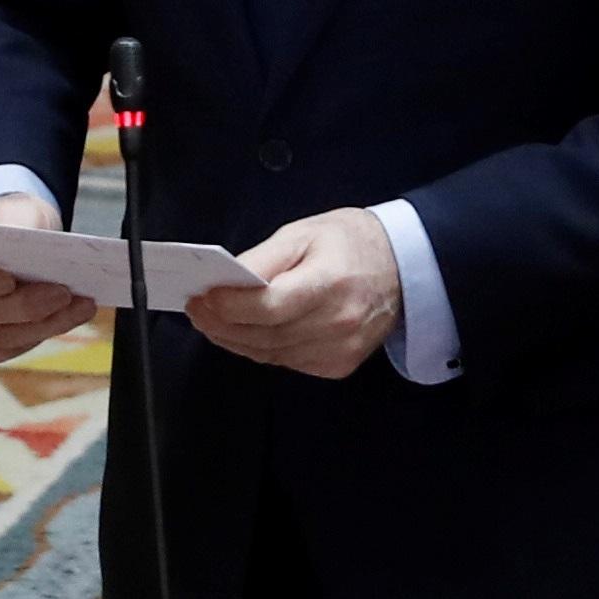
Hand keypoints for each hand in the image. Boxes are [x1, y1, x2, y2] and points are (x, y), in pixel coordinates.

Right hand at [0, 193, 97, 363]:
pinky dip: (45, 332)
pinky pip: (11, 348)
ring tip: (80, 304)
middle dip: (24, 305)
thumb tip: (27, 247)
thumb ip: (14, 225)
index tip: (9, 280)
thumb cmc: (10, 219)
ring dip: (44, 323)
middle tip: (63, 292)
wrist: (16, 236)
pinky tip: (73, 315)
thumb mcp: (13, 209)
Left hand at [186, 207, 401, 379]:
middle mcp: (338, 323)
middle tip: (196, 309)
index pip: (269, 306)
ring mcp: (340, 350)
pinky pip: (286, 362)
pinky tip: (243, 333)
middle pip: (264, 335)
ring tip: (210, 321)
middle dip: (222, 324)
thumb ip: (264, 258)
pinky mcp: (339, 365)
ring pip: (270, 354)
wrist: (403, 268)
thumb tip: (226, 281)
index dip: (229, 305)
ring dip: (234, 340)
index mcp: (331, 282)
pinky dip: (260, 349)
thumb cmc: (349, 242)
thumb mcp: (305, 232)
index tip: (201, 296)